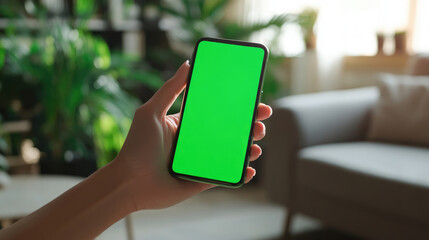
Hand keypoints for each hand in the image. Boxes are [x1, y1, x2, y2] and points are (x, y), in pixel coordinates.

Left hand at [115, 61, 271, 209]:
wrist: (129, 183)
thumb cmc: (136, 146)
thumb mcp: (151, 112)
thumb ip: (170, 89)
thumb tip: (187, 64)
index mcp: (187, 123)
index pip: (217, 111)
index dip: (236, 105)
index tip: (252, 97)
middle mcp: (196, 141)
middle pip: (230, 130)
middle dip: (250, 124)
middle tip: (262, 119)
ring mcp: (201, 161)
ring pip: (232, 152)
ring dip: (249, 147)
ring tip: (257, 144)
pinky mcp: (202, 180)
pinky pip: (226, 175)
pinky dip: (240, 173)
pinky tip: (249, 169)